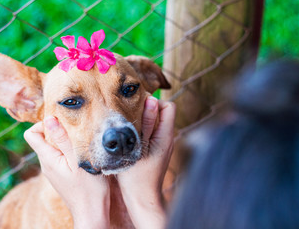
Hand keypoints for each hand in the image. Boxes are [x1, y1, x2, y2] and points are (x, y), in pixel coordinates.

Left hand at [24, 116, 109, 228]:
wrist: (92, 213)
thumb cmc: (89, 188)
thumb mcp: (78, 159)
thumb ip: (63, 139)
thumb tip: (50, 118)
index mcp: (48, 158)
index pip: (31, 134)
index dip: (43, 124)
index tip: (61, 123)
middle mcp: (46, 164)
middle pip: (42, 139)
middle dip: (57, 131)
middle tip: (75, 131)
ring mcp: (53, 171)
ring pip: (52, 148)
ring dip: (63, 141)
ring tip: (81, 143)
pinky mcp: (60, 175)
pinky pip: (58, 157)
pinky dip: (67, 151)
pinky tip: (81, 155)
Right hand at [117, 96, 175, 228]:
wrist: (141, 198)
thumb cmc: (136, 175)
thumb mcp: (137, 146)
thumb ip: (145, 123)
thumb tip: (151, 100)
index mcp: (165, 136)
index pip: (168, 106)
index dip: (154, 102)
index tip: (137, 108)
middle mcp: (168, 139)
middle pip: (162, 113)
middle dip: (148, 111)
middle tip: (131, 118)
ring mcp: (164, 146)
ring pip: (157, 123)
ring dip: (144, 121)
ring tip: (130, 129)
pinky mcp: (158, 151)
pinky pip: (153, 133)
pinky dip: (144, 131)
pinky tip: (132, 140)